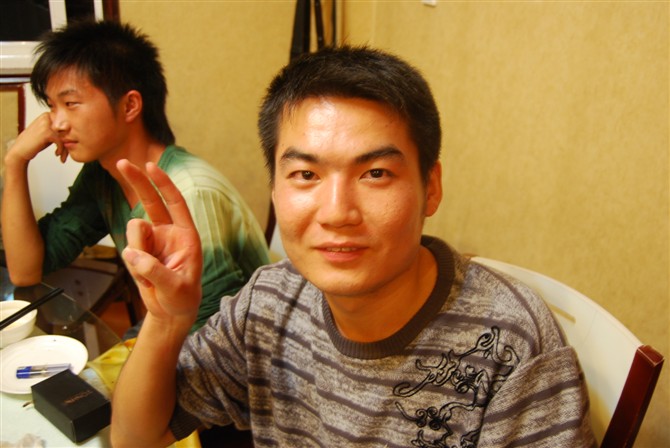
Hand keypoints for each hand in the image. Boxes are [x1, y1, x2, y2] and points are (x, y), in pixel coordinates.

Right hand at [7, 113, 67, 164]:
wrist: (20, 150)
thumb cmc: (35, 143)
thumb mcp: (48, 133)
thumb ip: (58, 130)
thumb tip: (75, 131)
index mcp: (47, 115)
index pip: (65, 123)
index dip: (69, 136)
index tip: (68, 145)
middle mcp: (47, 117)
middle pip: (66, 130)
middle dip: (68, 142)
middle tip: (66, 152)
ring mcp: (47, 124)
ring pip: (65, 136)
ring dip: (65, 148)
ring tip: (62, 156)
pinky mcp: (47, 133)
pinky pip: (61, 142)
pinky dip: (61, 150)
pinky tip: (57, 154)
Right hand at [117, 160, 201, 323]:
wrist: (171, 312)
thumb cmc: (182, 298)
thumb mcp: (174, 286)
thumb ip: (154, 269)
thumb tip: (131, 253)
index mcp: (186, 235)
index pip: (175, 203)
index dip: (164, 184)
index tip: (151, 165)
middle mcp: (168, 233)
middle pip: (150, 202)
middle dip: (137, 181)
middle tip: (122, 162)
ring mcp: (151, 241)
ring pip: (133, 232)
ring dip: (138, 254)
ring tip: (150, 277)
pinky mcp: (138, 251)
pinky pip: (127, 249)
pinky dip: (133, 266)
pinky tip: (145, 280)